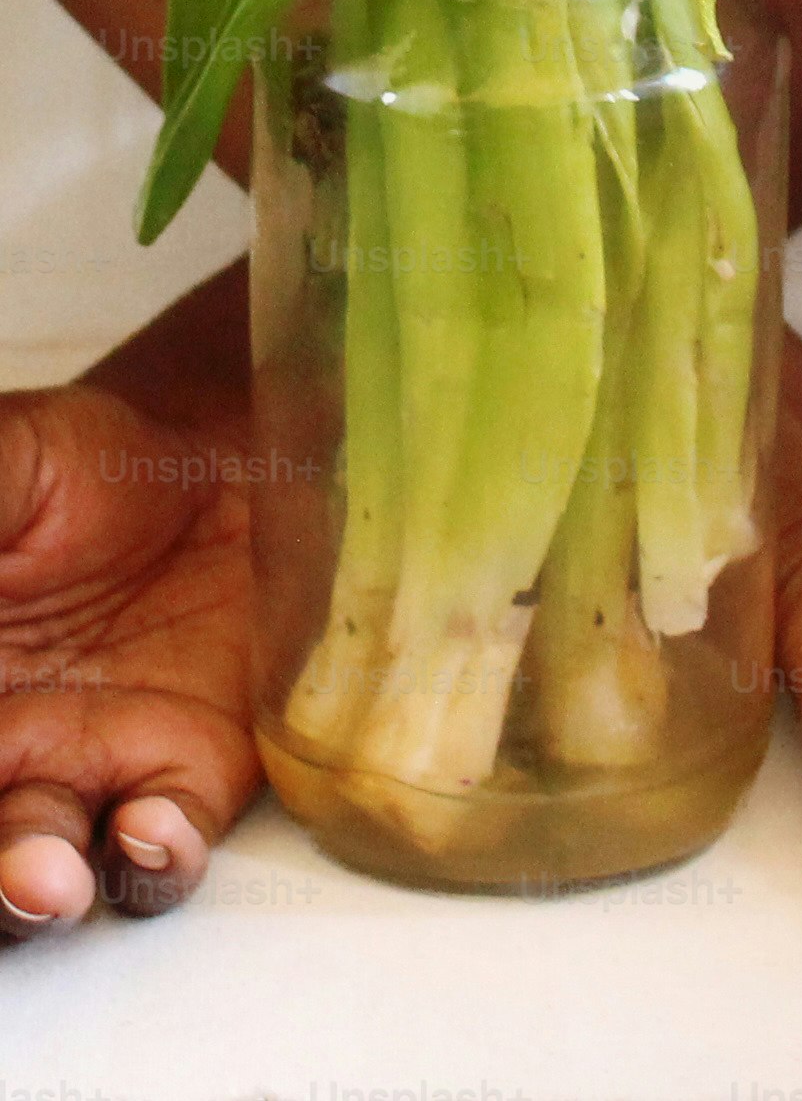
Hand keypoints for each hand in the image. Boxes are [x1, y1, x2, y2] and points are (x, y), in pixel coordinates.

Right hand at [0, 383, 257, 936]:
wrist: (225, 464)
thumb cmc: (91, 466)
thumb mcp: (6, 464)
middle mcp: (0, 745)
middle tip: (0, 861)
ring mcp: (83, 771)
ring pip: (31, 873)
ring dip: (28, 891)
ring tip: (46, 879)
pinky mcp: (181, 779)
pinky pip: (158, 852)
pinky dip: (151, 859)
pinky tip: (148, 825)